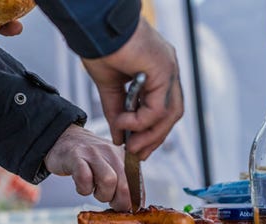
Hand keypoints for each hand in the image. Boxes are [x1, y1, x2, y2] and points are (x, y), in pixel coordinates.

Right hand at [44, 125, 132, 210]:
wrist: (65, 139)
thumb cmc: (90, 161)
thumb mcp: (112, 168)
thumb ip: (125, 184)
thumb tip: (135, 207)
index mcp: (125, 158)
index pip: (137, 185)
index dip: (132, 203)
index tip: (125, 210)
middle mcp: (113, 153)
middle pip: (125, 186)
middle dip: (118, 202)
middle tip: (110, 203)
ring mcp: (94, 153)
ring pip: (109, 181)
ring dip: (101, 195)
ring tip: (94, 191)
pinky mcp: (76, 156)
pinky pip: (85, 178)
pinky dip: (83, 189)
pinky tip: (82, 186)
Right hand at [81, 18, 183, 159]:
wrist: (94, 28)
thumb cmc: (100, 47)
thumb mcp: (110, 87)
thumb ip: (117, 112)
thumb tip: (119, 137)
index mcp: (158, 71)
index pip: (165, 108)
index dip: (153, 131)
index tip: (139, 147)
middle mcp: (168, 70)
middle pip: (171, 114)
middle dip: (154, 137)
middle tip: (138, 153)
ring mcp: (169, 69)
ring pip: (169, 113)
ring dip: (149, 133)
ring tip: (131, 144)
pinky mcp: (164, 70)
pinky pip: (158, 108)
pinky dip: (141, 120)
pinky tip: (124, 122)